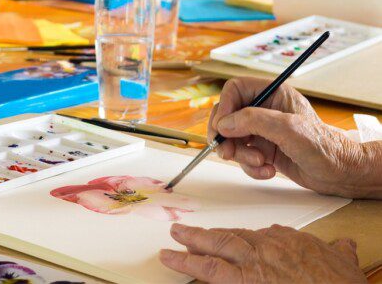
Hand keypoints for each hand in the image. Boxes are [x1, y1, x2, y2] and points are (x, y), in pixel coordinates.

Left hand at [160, 224, 364, 283]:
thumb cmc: (340, 282)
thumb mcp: (340, 260)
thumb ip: (335, 251)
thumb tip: (344, 245)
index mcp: (284, 241)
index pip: (254, 237)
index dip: (236, 241)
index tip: (224, 241)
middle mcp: (264, 249)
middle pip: (226, 239)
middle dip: (201, 237)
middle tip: (179, 233)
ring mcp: (253, 268)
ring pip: (214, 256)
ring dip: (189, 253)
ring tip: (168, 252)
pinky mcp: (247, 283)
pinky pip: (216, 278)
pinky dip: (197, 273)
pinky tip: (180, 270)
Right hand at [208, 78, 372, 197]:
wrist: (339, 173)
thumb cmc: (321, 145)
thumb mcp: (286, 129)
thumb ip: (253, 121)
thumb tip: (223, 124)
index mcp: (271, 93)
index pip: (235, 90)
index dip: (224, 107)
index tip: (221, 128)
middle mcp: (264, 109)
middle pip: (228, 115)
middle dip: (227, 136)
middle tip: (228, 152)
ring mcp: (263, 130)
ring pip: (233, 138)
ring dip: (241, 155)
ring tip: (260, 163)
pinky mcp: (263, 149)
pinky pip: (243, 156)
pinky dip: (250, 167)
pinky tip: (268, 171)